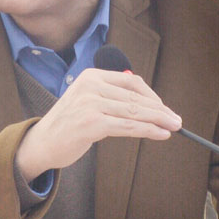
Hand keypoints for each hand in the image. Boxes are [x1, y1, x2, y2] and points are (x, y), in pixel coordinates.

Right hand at [15, 68, 181, 181]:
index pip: (130, 81)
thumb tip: (148, 104)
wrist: (41, 143)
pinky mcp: (92, 123)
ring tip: (174, 126)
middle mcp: (91, 86)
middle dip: (160, 109)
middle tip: (177, 120)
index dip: (151, 95)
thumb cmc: (68, 124)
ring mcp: (91, 104)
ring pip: (134, 112)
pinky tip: (160, 134)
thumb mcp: (88, 101)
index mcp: (91, 76)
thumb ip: (111, 97)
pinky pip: (128, 127)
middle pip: (135, 97)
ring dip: (158, 120)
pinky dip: (148, 130)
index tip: (164, 107)